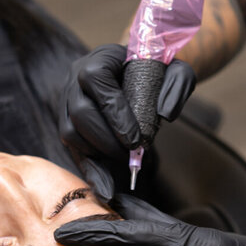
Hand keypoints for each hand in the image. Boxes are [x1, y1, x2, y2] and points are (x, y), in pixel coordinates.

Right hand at [58, 44, 195, 200]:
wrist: (140, 75)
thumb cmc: (157, 72)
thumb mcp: (176, 70)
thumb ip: (178, 85)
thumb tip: (165, 114)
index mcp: (98, 59)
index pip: (96, 82)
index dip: (115, 114)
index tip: (137, 140)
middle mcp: (75, 79)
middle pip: (79, 113)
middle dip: (107, 140)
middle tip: (131, 155)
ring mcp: (67, 102)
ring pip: (70, 132)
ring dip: (97, 153)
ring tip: (124, 161)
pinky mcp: (68, 123)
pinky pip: (72, 148)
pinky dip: (89, 167)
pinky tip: (105, 186)